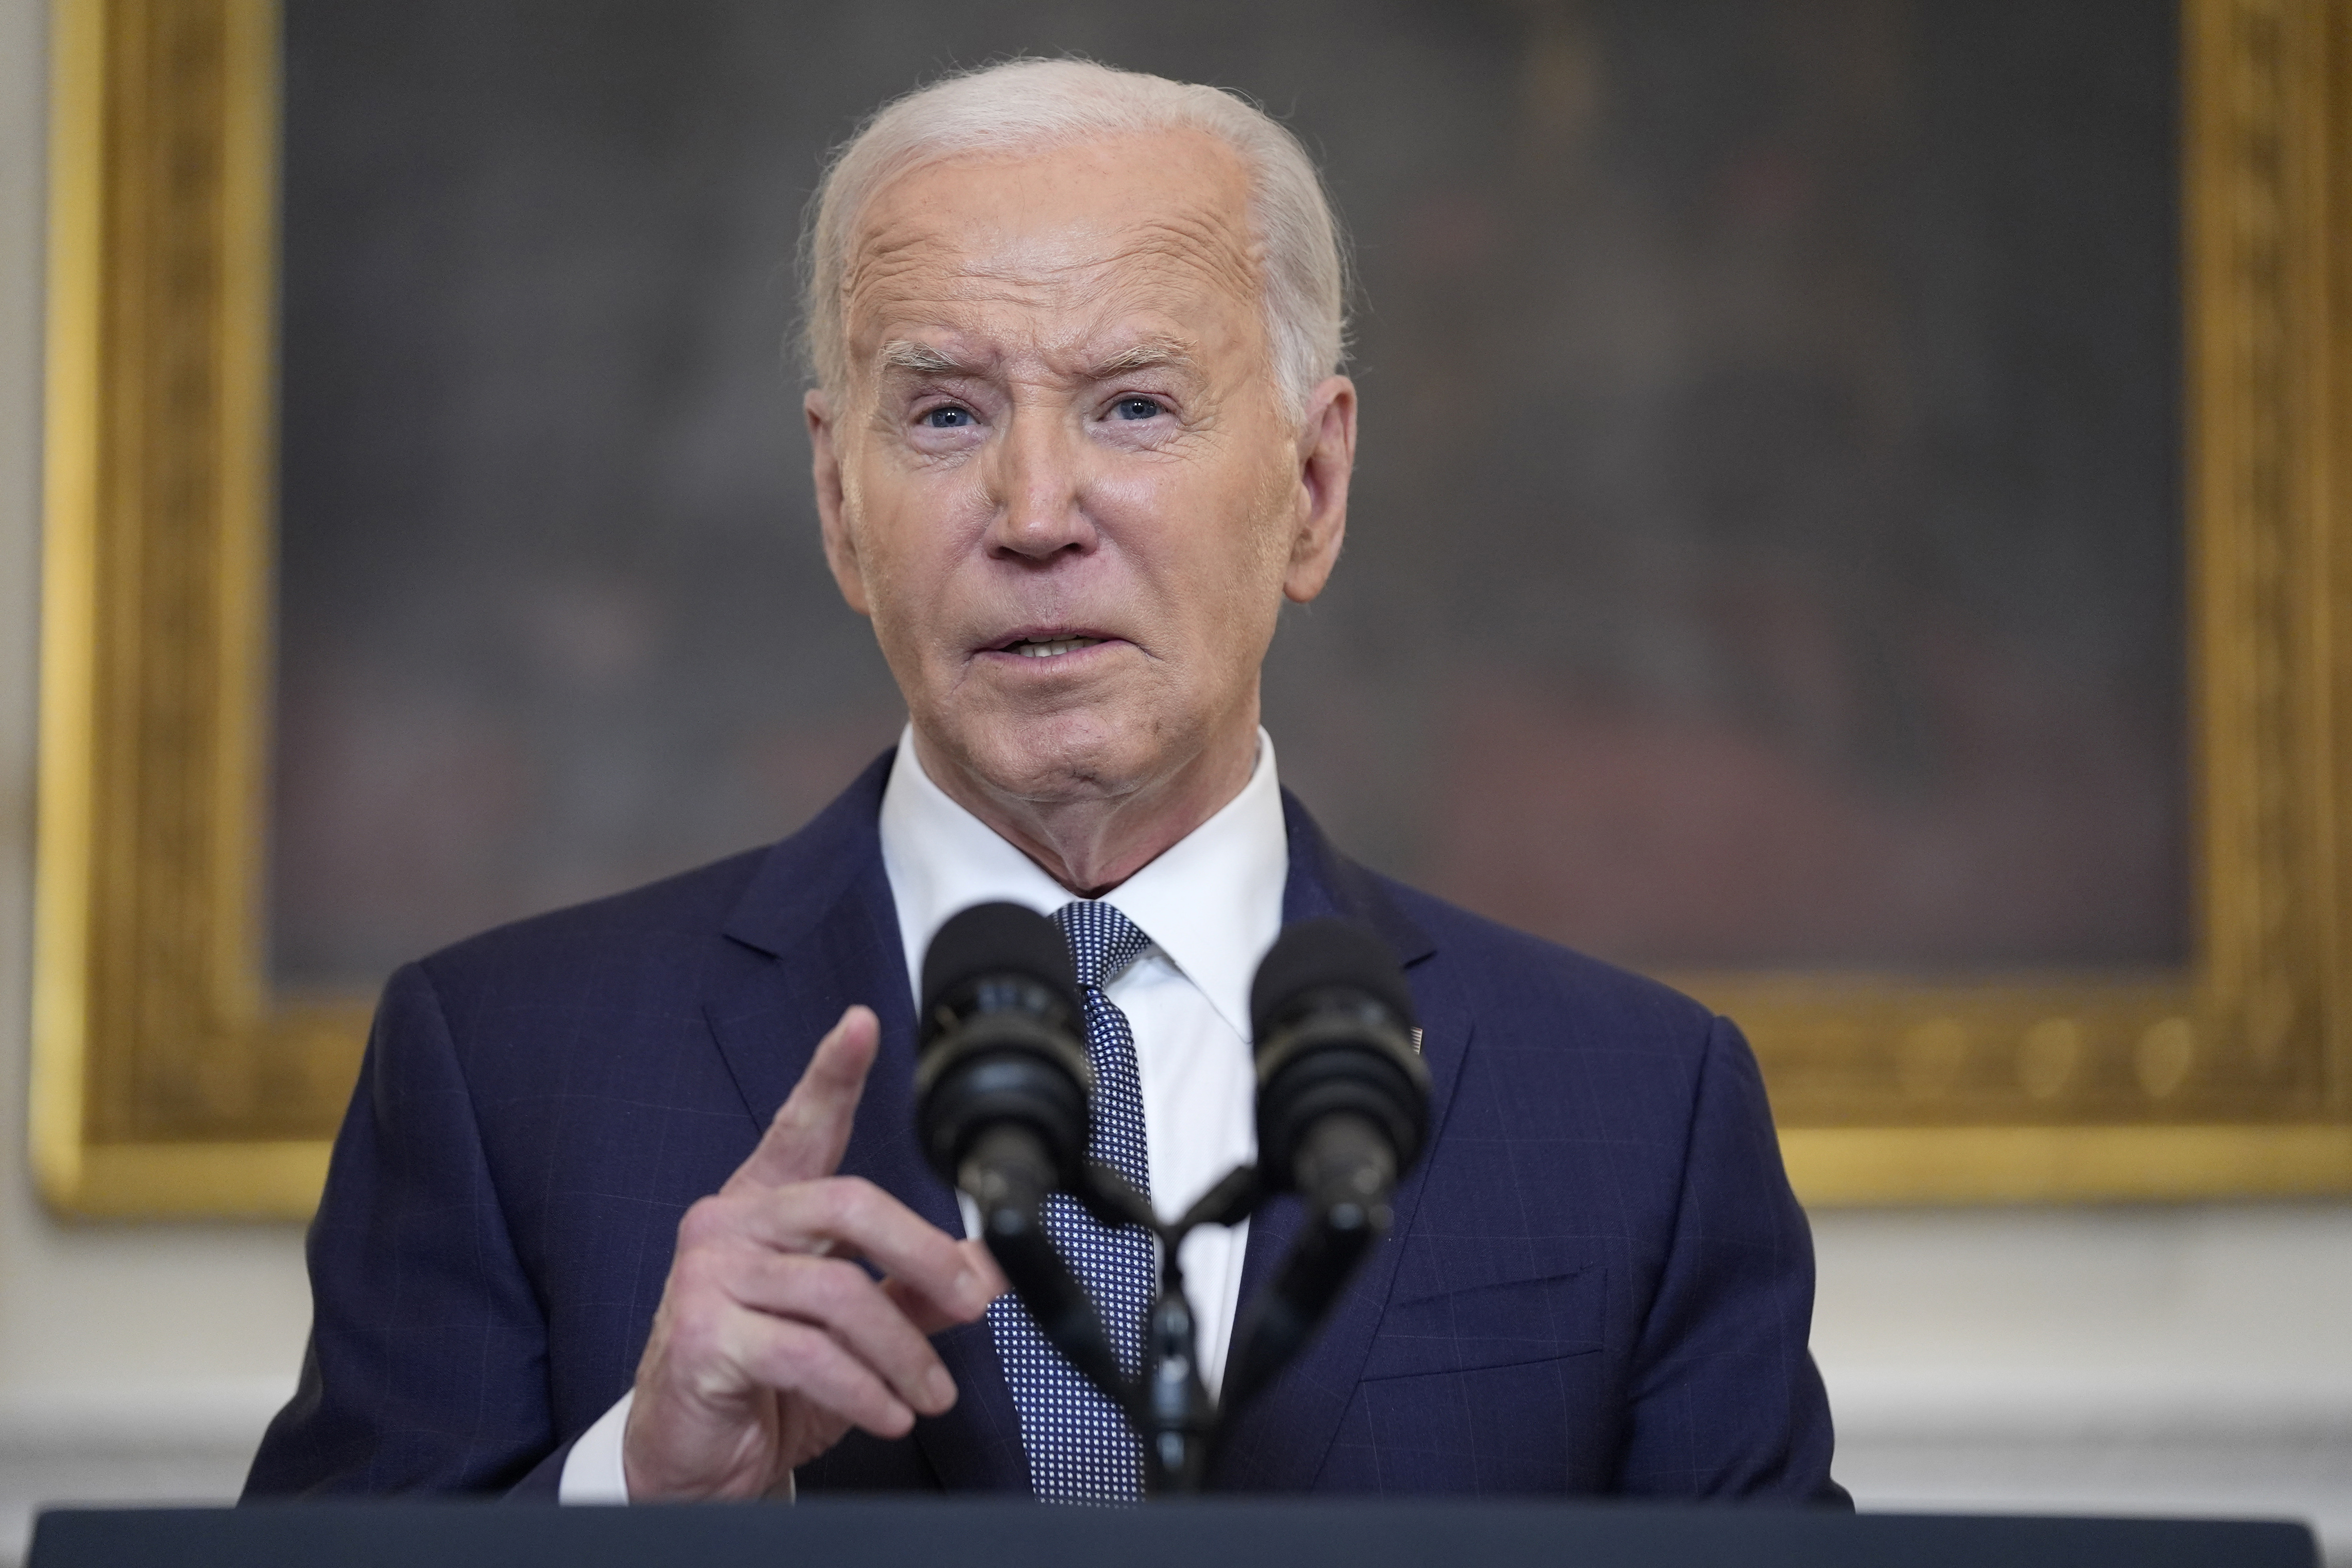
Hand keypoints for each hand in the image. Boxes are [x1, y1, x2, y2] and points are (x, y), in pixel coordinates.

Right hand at [622, 1005, 1005, 1498]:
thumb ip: (911, 1289)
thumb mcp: (851, 1330)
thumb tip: (984, 1269)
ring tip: (928, 1393)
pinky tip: (888, 1413)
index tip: (862, 1025)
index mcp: (765, 1207)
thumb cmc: (765, 1384)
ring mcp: (708, 1278)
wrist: (693, 1461)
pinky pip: (809, 1353)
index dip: (832, 1074)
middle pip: (849, 1205)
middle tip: (970, 1302)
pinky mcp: (701, 1336)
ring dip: (903, 1351)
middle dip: (924, 1255)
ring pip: (838, 1291)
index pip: (800, 1127)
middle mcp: (729, 1226)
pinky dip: (863, 1388)